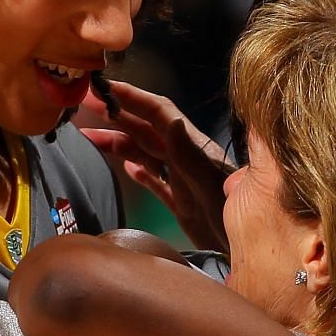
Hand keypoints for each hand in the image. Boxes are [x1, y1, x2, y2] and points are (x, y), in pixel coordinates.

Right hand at [75, 78, 233, 251]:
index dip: (133, 98)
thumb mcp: (210, 184)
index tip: (106, 88)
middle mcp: (185, 159)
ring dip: (120, 143)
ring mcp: (183, 181)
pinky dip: (141, 174)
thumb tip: (170, 122)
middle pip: (146, 130)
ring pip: (145, 154)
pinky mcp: (182, 204)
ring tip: (91, 137)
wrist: (251, 247)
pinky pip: (157, 184)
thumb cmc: (234, 215)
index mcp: (192, 147)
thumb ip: (189, 155)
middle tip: (85, 103)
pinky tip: (129, 169)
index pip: (158, 113)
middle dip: (117, 114)